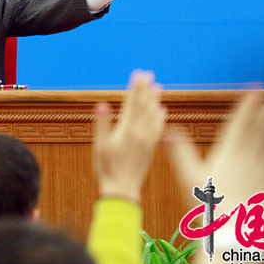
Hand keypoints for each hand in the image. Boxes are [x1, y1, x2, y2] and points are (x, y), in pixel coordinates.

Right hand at [93, 70, 166, 202]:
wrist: (123, 189)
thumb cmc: (107, 168)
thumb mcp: (100, 145)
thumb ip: (102, 124)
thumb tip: (101, 105)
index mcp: (128, 129)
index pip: (132, 103)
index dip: (135, 88)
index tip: (138, 74)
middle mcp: (141, 132)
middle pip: (144, 106)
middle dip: (145, 89)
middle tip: (149, 74)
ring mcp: (148, 140)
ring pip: (153, 115)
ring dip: (155, 100)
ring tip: (158, 87)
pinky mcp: (150, 147)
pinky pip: (158, 128)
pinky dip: (160, 118)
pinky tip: (163, 111)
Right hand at [168, 92, 263, 211]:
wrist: (236, 232)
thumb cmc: (210, 204)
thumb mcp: (189, 176)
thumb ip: (180, 151)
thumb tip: (168, 131)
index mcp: (228, 153)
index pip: (240, 123)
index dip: (247, 106)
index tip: (254, 91)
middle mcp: (248, 159)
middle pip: (257, 131)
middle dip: (262, 112)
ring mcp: (260, 172)